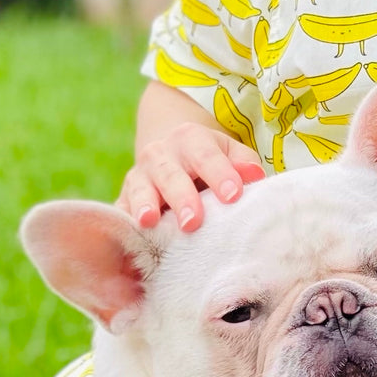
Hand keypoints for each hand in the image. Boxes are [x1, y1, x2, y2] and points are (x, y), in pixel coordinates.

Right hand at [117, 122, 265, 231]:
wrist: (170, 153)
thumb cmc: (209, 160)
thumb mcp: (229, 152)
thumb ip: (243, 163)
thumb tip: (256, 175)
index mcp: (190, 139)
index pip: (207, 156)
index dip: (220, 174)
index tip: (233, 195)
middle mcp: (160, 153)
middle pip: (171, 175)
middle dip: (182, 197)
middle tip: (193, 221)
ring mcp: (139, 175)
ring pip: (140, 189)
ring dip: (145, 205)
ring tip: (149, 221)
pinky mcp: (124, 197)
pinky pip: (121, 210)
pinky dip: (123, 223)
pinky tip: (126, 238)